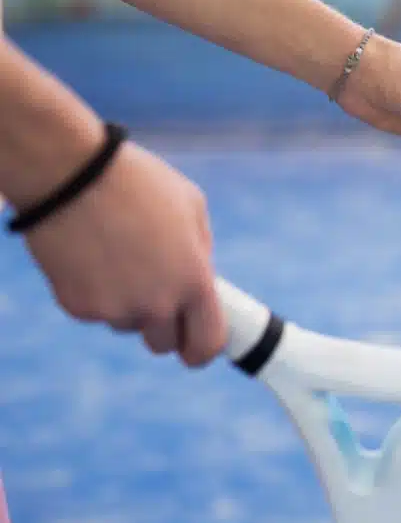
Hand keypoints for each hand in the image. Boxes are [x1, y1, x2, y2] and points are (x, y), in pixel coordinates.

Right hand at [21, 143, 224, 367]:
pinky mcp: (77, 306)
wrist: (71, 174)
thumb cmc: (138, 183)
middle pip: (163, 343)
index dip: (203, 349)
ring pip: (127, 324)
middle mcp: (157, 303)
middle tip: (155, 296)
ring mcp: (114, 309)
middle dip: (163, 326)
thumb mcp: (191, 207)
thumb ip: (200, 251)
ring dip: (128, 304)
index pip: (207, 343)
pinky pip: (95, 311)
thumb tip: (201, 278)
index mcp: (193, 280)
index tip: (196, 346)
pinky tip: (92, 256)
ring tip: (119, 256)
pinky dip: (96, 293)